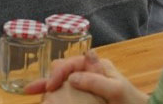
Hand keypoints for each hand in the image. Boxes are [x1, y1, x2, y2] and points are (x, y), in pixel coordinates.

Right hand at [26, 51, 147, 103]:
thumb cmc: (132, 102)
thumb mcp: (116, 90)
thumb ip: (96, 81)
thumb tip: (71, 77)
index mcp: (97, 65)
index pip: (71, 62)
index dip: (58, 72)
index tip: (50, 86)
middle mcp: (89, 72)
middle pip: (62, 71)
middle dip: (47, 79)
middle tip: (30, 90)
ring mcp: (87, 85)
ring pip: (62, 83)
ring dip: (47, 87)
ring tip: (31, 94)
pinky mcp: (85, 98)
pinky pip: (68, 94)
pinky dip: (56, 96)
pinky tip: (46, 100)